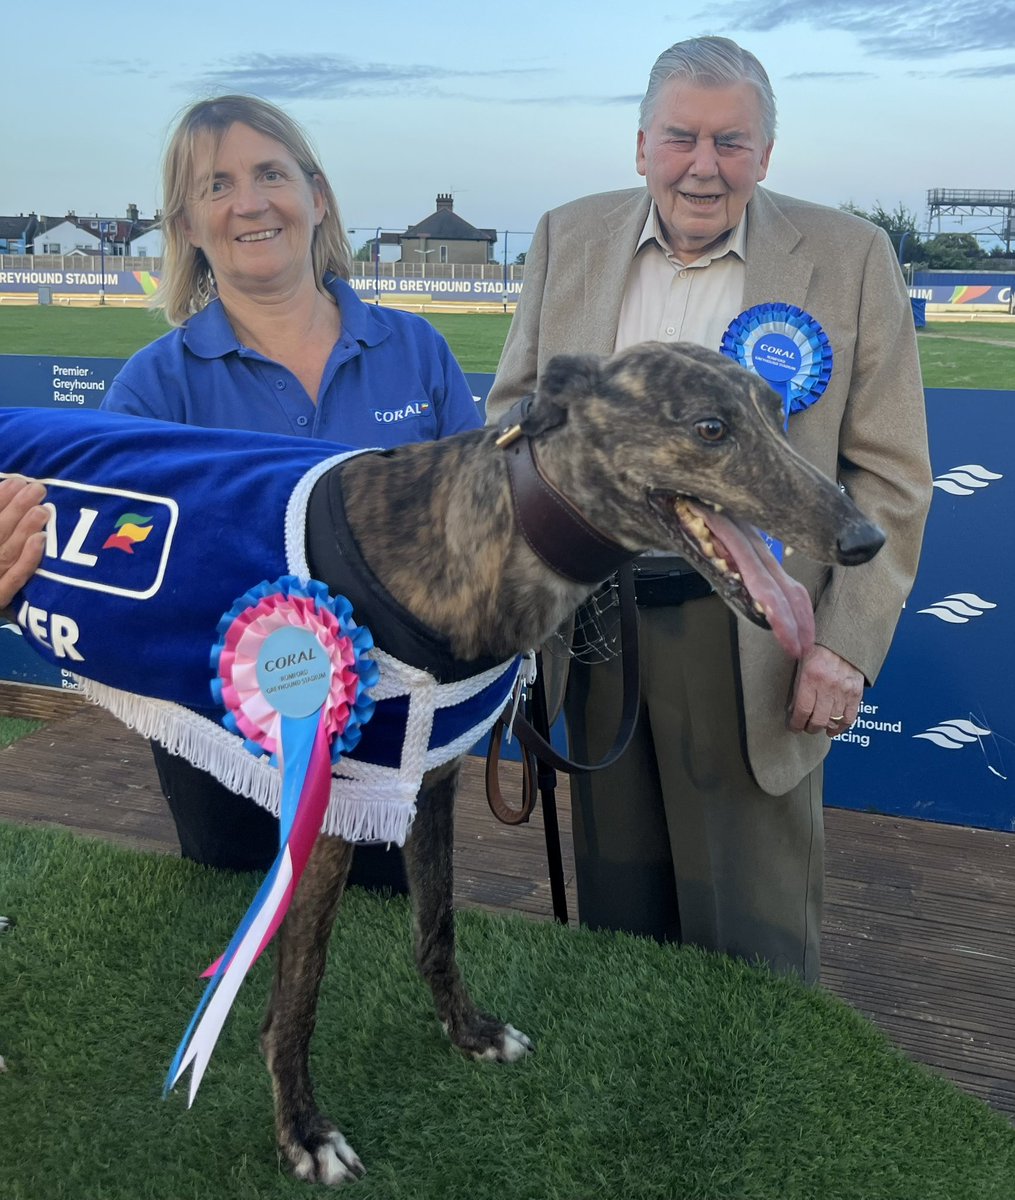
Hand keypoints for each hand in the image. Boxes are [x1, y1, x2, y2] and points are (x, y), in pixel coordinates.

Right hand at [0, 475, 47, 609]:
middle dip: (15, 508)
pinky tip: (40, 540)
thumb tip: (9, 497)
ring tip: (43, 509)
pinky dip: (26, 560)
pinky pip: (12, 580)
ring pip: (5, 553)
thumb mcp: (0, 549)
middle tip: (37, 489)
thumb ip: (1, 526)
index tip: (16, 482)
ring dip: (24, 529)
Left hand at [787, 644, 862, 736]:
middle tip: (806, 727)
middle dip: (809, 728)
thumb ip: (797, 688)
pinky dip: (841, 726)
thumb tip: (793, 711)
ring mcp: (844, 690)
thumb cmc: (818, 650)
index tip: (793, 727)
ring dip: (824, 727)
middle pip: (818, 720)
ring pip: (833, 720)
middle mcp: (828, 686)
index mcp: (811, 677)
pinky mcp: (856, 692)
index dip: (796, 724)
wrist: (842, 639)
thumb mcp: (801, 665)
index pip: (802, 711)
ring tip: (818, 726)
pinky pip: (850, 717)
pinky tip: (834, 728)